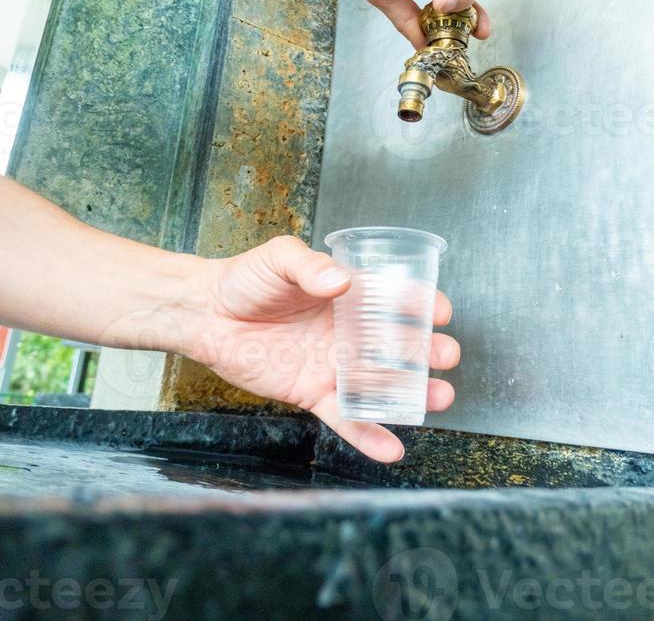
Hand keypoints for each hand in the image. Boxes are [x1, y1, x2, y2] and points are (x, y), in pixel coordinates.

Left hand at [183, 236, 458, 462]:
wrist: (207, 314)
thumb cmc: (246, 279)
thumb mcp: (280, 258)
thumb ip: (310, 267)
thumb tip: (340, 280)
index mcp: (347, 295)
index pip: (395, 299)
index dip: (422, 304)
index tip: (441, 311)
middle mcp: (347, 331)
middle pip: (398, 344)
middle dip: (427, 351)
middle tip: (447, 355)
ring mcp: (332, 364)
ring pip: (381, 383)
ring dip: (412, 394)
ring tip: (439, 398)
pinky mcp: (312, 392)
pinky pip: (345, 418)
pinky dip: (369, 435)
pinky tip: (392, 449)